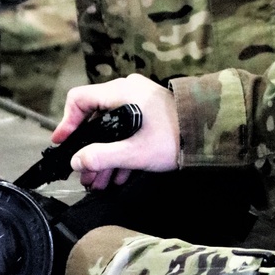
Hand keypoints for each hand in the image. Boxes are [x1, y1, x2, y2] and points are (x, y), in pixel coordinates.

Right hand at [51, 74, 178, 190]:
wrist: (211, 134)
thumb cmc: (174, 138)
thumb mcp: (135, 152)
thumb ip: (102, 157)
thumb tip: (76, 162)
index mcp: (121, 92)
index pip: (79, 99)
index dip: (66, 122)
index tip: (63, 144)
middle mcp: (127, 90)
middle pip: (94, 118)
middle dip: (89, 150)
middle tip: (84, 175)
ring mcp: (139, 100)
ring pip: (111, 127)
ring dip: (104, 155)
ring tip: (99, 183)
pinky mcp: (150, 111)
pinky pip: (126, 128)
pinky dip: (120, 150)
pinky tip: (119, 175)